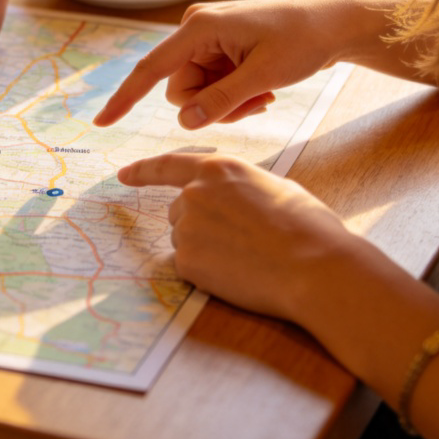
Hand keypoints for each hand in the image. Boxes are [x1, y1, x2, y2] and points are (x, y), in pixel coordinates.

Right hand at [95, 0, 348, 129]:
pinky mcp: (216, 51)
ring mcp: (205, 41)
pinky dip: (232, 97)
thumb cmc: (302, 41)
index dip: (125, 98)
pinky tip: (260, 90)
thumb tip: (186, 122)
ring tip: (261, 96)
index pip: (151, 69)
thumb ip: (222, 101)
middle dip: (211, 107)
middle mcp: (194, 30)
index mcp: (199, 27)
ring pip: (195, 95)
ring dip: (226, 105)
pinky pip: (209, 89)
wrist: (332, 25)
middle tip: (254, 104)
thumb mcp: (263, 77)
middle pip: (179, 91)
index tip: (101, 122)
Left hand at [119, 151, 353, 322]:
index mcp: (218, 169)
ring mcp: (186, 227)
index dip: (144, 170)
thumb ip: (240, 187)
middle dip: (202, 225)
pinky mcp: (186, 261)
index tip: (124, 175)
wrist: (315, 267)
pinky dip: (209, 272)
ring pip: (186, 240)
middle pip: (180, 211)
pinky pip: (191, 266)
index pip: (168, 165)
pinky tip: (239, 273)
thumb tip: (232, 198)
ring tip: (248, 257)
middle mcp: (194, 194)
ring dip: (207, 249)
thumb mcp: (275, 187)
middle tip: (242, 241)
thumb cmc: (307, 227)